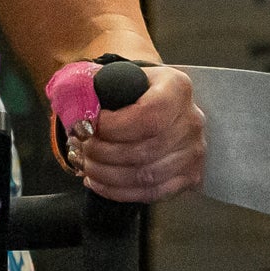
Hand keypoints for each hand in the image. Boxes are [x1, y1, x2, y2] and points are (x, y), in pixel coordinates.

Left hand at [62, 65, 204, 203]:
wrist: (154, 102)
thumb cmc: (131, 91)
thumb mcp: (116, 77)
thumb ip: (94, 87)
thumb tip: (75, 107)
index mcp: (177, 88)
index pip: (149, 115)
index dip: (114, 127)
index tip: (90, 126)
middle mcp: (192, 120)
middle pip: (146, 150)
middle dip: (104, 153)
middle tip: (82, 147)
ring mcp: (194, 151)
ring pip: (147, 176)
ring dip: (107, 174)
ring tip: (86, 164)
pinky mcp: (190, 175)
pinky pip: (152, 193)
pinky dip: (118, 191)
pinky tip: (98, 181)